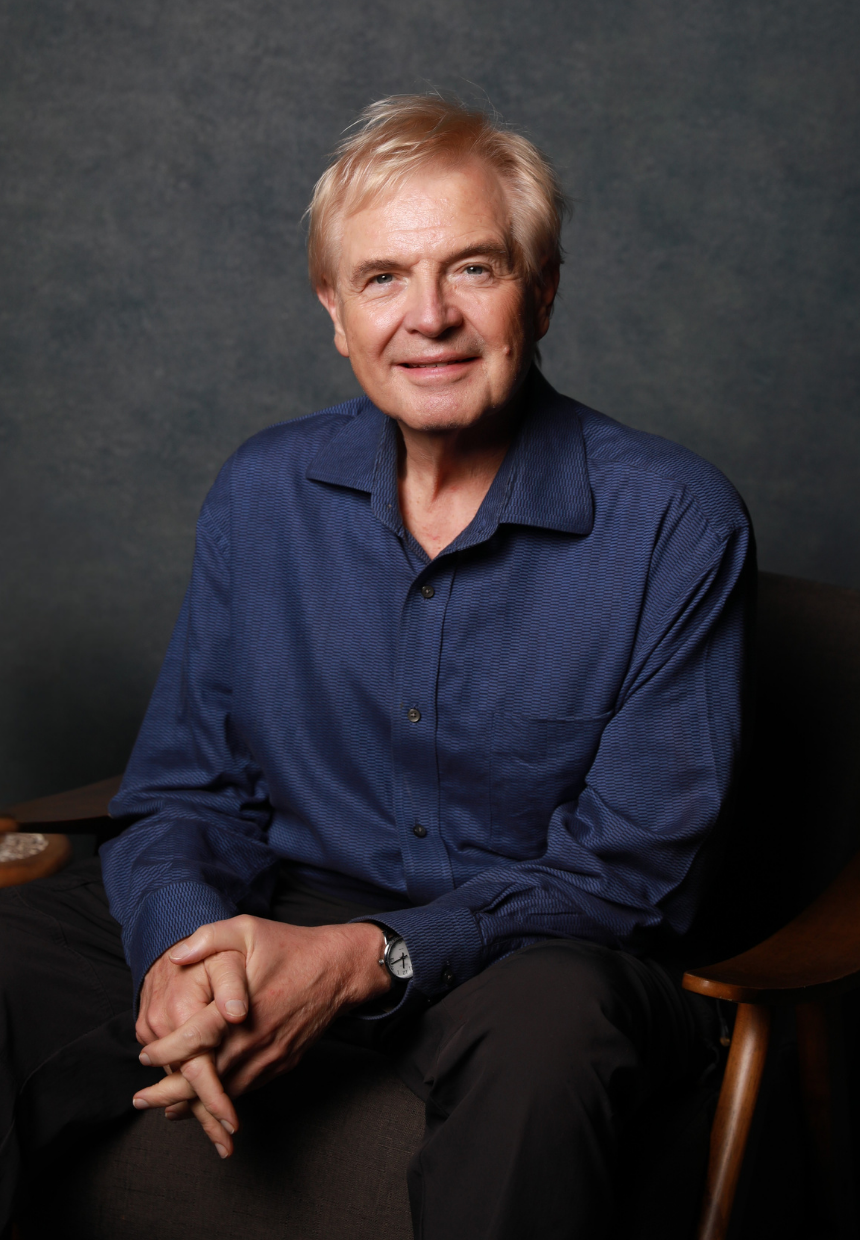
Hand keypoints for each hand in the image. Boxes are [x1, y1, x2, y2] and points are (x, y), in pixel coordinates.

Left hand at [133, 916, 388, 1151]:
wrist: (338, 969)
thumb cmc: (290, 947)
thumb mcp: (247, 929)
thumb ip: (208, 939)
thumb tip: (174, 957)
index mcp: (240, 1008)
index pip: (194, 1040)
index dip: (165, 1052)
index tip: (144, 1055)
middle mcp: (254, 1040)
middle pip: (205, 1078)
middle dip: (170, 1094)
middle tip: (141, 1100)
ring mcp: (270, 1056)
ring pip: (227, 1091)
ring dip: (195, 1104)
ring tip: (167, 1108)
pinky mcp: (282, 1063)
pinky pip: (249, 1088)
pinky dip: (224, 1099)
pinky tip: (208, 1101)